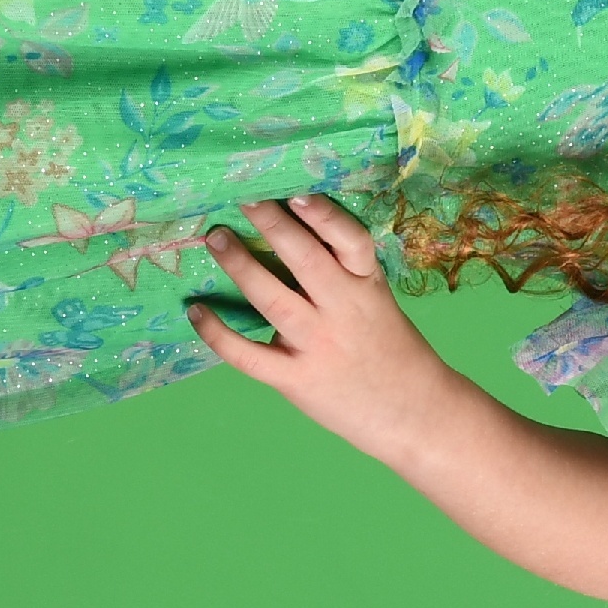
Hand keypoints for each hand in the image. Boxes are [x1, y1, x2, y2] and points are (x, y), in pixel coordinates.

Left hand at [183, 195, 462, 460]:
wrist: (411, 414)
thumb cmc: (390, 350)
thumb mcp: (376, 301)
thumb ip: (342, 274)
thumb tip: (287, 234)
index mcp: (367, 286)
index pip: (351, 241)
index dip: (325, 216)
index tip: (297, 193)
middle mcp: (344, 310)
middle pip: (306, 260)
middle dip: (272, 225)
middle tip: (244, 198)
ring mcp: (318, 345)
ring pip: (273, 299)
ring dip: (241, 266)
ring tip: (216, 238)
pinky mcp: (296, 379)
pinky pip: (248, 355)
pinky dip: (217, 333)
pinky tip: (196, 311)